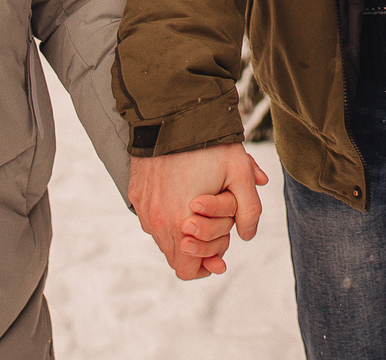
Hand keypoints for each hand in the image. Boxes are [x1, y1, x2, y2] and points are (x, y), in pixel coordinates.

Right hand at [128, 143, 267, 279]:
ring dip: (183, 231)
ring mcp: (144, 209)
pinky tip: (184, 195)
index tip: (220, 246)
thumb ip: (250, 209)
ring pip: (163, 238)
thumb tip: (246, 235)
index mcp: (180, 224)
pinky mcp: (136, 195)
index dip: (207, 263)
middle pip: (176, 256)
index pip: (187, 270)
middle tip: (216, 222)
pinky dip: (168, 216)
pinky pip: (152, 218)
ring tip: (201, 206)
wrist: (171, 115)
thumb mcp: (240, 172)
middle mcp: (156, 222)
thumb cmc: (208, 145)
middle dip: (199, 246)